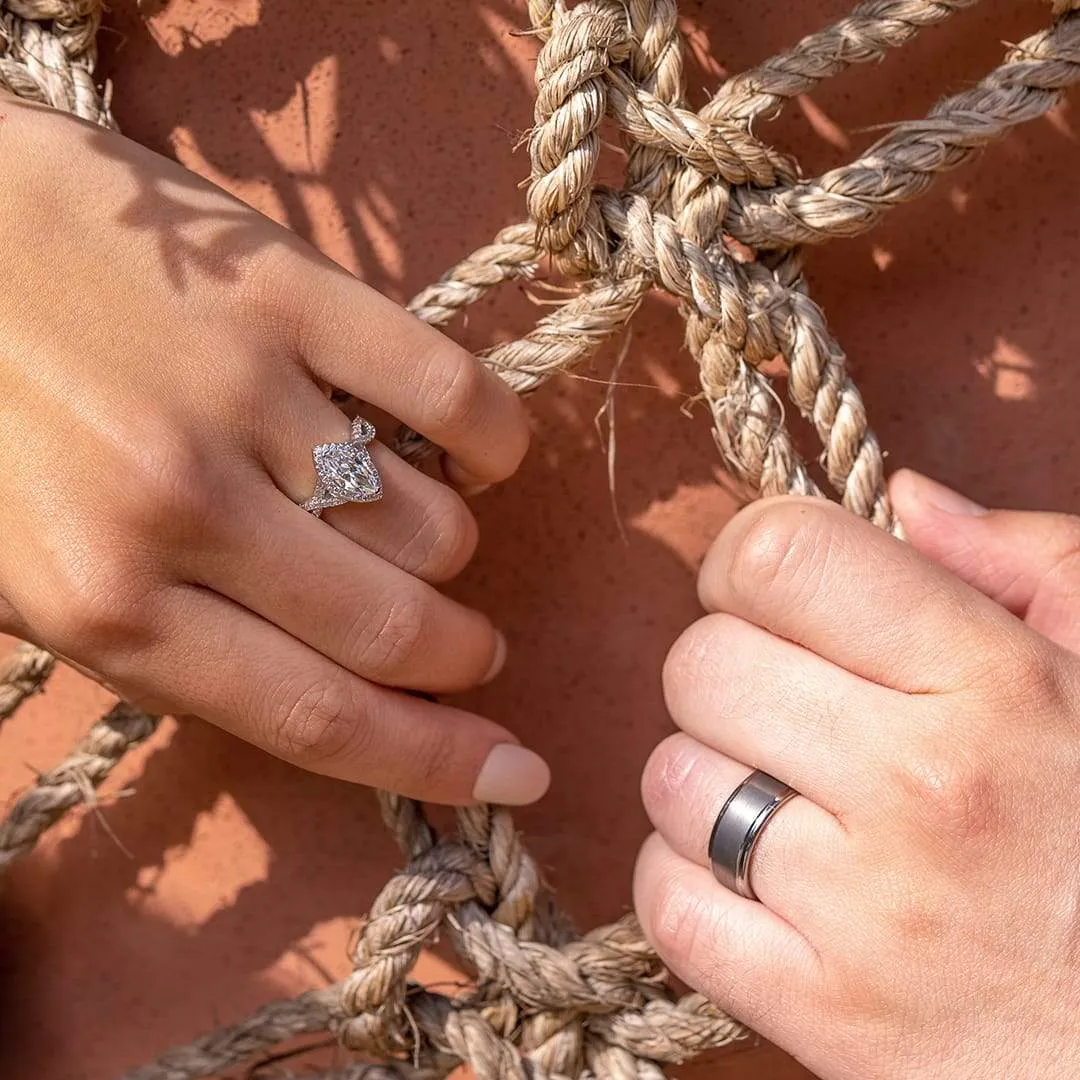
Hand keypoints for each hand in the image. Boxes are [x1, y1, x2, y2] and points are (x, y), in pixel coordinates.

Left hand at [0, 96, 547, 805]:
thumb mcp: (23, 582)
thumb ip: (162, 653)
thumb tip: (331, 696)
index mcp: (106, 607)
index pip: (319, 721)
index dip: (438, 762)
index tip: (518, 775)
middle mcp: (183, 511)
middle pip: (400, 632)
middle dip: (463, 656)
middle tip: (469, 648)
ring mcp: (242, 394)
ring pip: (433, 527)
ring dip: (448, 551)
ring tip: (410, 527)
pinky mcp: (288, 293)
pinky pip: (452, 397)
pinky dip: (491, 443)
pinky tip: (467, 452)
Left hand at [635, 470, 1079, 1078]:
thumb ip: (1026, 563)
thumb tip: (904, 499)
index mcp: (993, 681)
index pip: (778, 557)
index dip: (749, 561)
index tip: (771, 596)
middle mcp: (922, 786)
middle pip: (700, 664)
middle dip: (726, 671)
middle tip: (789, 706)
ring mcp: (865, 910)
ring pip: (671, 778)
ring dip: (707, 779)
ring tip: (787, 801)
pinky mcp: (823, 1012)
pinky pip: (668, 901)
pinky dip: (689, 883)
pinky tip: (759, 883)